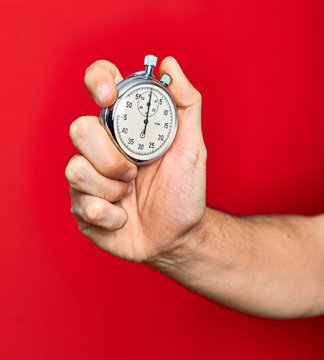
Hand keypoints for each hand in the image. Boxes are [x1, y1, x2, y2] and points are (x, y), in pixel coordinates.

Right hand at [65, 57, 206, 262]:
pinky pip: (83, 205)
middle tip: (134, 172)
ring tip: (130, 196)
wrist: (176, 237)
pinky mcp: (81, 207)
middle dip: (111, 158)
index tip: (109, 97)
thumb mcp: (191, 148)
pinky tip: (124, 217)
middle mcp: (100, 148)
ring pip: (75, 169)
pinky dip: (112, 216)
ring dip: (112, 189)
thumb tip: (170, 64)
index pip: (99, 84)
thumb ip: (186, 105)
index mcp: (123, 128)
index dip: (98, 81)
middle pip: (79, 129)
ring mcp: (88, 178)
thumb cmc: (183, 192)